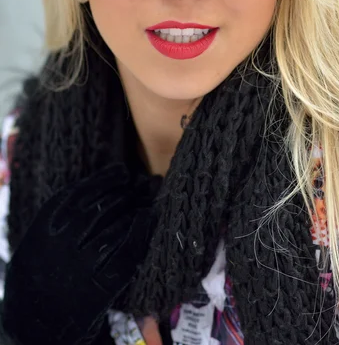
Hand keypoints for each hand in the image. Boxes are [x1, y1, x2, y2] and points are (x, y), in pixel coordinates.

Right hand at [2, 164, 160, 344]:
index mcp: (45, 228)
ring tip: (148, 200)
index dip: (105, 179)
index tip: (123, 171)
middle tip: (143, 183)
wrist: (30, 326)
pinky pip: (125, 255)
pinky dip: (140, 233)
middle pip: (102, 208)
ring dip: (136, 210)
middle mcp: (62, 243)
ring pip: (116, 228)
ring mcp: (80, 266)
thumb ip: (61, 217)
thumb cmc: (37, 276)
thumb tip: (98, 187)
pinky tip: (148, 220)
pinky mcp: (98, 289)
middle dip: (126, 192)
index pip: (80, 193)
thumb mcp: (37, 240)